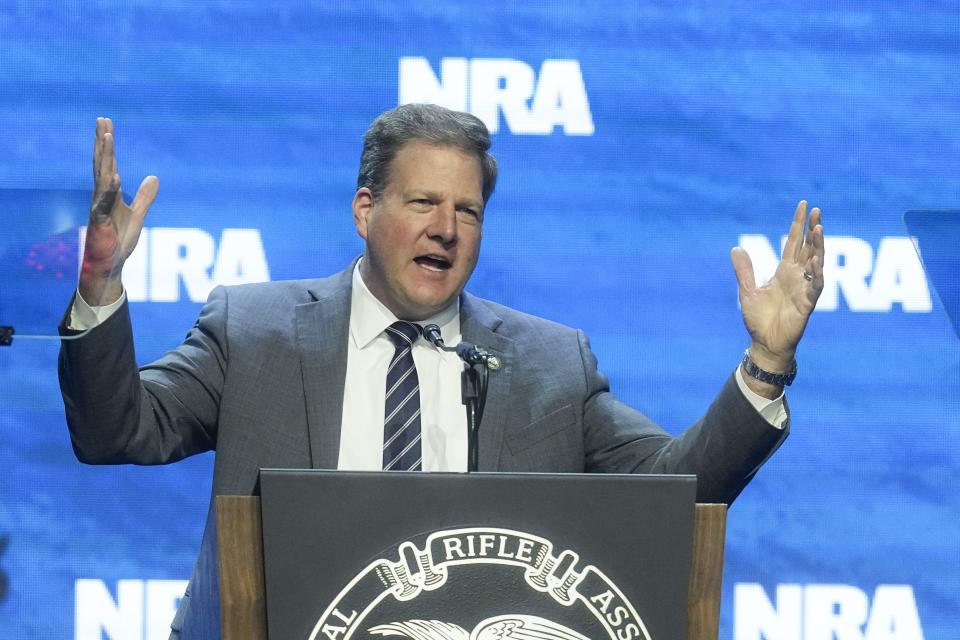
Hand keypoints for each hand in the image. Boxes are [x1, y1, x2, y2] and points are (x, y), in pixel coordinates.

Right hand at [79, 117, 158, 304]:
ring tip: (107, 137)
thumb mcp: (138, 215)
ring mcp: (99, 208)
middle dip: (102, 142)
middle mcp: (101, 196)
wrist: (109, 265)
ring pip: (102, 178)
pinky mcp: (100, 222)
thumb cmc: (118, 241)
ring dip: (105, 158)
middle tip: (102, 120)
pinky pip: (105, 203)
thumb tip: (154, 177)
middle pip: (102, 164)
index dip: (108, 145)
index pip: (109, 163)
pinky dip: (110, 190)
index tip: (107, 124)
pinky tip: (114, 176)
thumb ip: (145, 197)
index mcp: (109, 194)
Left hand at [731, 200, 823, 379]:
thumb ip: (744, 270)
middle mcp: (798, 276)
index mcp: (784, 271)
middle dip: (812, 229)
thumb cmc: (759, 318)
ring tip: (818, 228)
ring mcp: (805, 288)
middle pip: (808, 247)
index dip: (798, 225)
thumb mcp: (747, 290)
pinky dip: (816, 273)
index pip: (794, 243)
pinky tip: (815, 260)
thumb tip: (735, 248)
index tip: (803, 205)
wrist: (764, 342)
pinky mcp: (807, 303)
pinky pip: (816, 286)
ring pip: (816, 262)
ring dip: (818, 246)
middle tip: (816, 210)